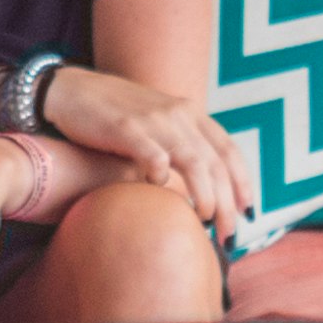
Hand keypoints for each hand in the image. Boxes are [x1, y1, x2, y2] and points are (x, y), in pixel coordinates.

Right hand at [41, 64, 254, 242]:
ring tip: (204, 218)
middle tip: (228, 233)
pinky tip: (158, 187)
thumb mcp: (158, 124)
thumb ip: (181, 147)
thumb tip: (201, 190)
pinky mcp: (126, 127)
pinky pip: (152, 154)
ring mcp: (153, 120)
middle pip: (215, 162)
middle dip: (227, 202)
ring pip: (193, 160)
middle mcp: (178, 114)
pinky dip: (160, 173)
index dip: (242, 182)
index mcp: (190, 113)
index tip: (247, 212)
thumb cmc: (116, 115)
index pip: (228, 150)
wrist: (74, 89)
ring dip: (204, 193)